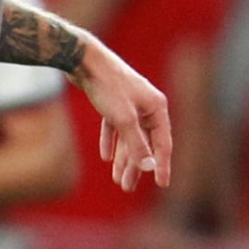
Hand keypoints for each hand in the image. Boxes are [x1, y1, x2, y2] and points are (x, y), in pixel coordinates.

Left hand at [70, 39, 172, 191]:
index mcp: (157, 108)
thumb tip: (150, 167)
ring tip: (117, 179)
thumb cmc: (108, 87)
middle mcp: (148, 106)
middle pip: (145, 143)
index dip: (162, 165)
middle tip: (127, 187)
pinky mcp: (115, 101)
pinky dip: (111, 142)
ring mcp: (131, 103)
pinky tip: (106, 157)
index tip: (162, 185)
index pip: (163, 143)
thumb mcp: (124, 120)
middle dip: (136, 166)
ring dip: (123, 158)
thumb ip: (137, 145)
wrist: (85, 60)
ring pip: (129, 137)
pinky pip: (116, 127)